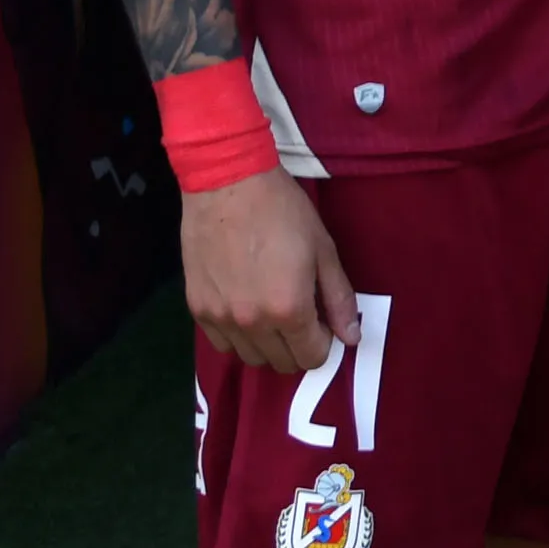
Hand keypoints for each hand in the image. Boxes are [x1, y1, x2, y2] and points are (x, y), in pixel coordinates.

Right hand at [180, 168, 357, 372]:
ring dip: (267, 345)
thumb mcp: (323, 250)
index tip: (322, 321)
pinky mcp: (197, 309)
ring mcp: (220, 319)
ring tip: (272, 311)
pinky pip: (222, 344)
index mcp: (289, 309)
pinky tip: (245, 308)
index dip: (324, 343)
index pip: (312, 357)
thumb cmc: (282, 210)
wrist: (227, 183)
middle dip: (298, 346)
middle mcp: (252, 324)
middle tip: (300, 315)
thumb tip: (351, 337)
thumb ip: (338, 298)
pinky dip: (238, 337)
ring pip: (250, 358)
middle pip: (282, 363)